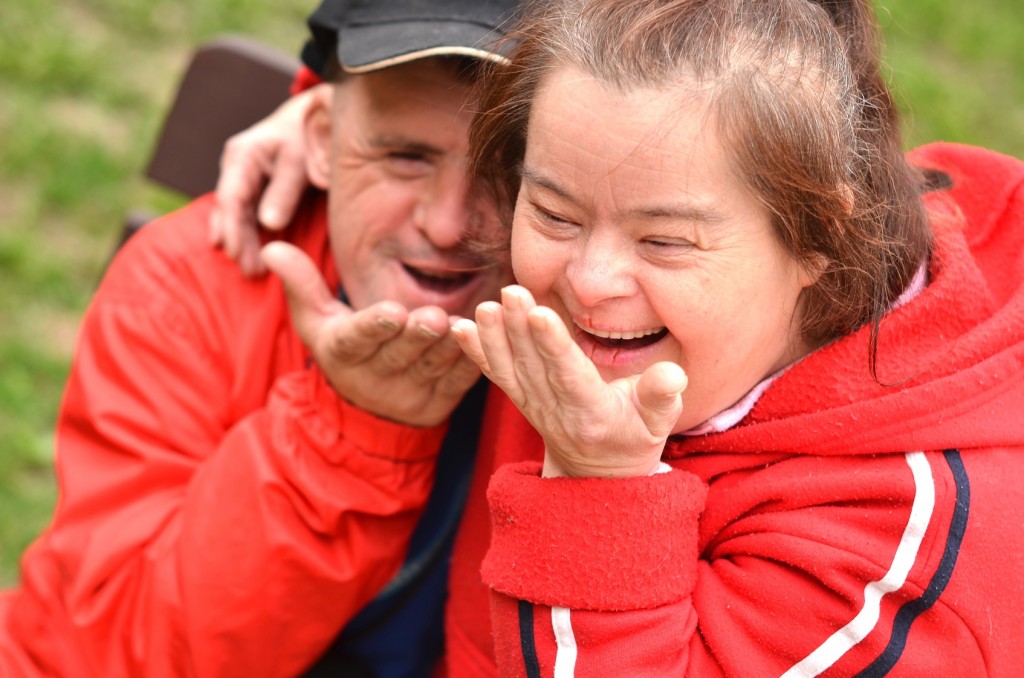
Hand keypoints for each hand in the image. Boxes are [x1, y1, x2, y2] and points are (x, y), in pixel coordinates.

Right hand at [209, 84, 330, 276]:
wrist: (316, 115)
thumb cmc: (310, 136)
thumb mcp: (300, 161)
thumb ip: (285, 191)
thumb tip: (269, 224)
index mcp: (244, 155)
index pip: (232, 198)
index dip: (234, 230)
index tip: (238, 255)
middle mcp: (236, 163)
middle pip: (230, 209)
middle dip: (237, 241)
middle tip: (250, 272)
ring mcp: (241, 172)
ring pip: (234, 211)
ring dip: (238, 240)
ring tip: (249, 268)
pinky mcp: (250, 180)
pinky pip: (241, 209)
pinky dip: (240, 229)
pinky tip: (236, 249)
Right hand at [262, 242, 481, 426]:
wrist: (370, 411)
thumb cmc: (344, 348)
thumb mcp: (316, 321)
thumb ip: (301, 284)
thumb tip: (274, 248)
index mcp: (344, 353)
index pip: (358, 340)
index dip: (374, 327)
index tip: (391, 312)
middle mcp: (377, 378)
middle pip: (400, 354)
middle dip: (417, 336)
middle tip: (434, 317)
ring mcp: (411, 393)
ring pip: (434, 367)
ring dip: (451, 346)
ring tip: (464, 323)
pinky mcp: (442, 401)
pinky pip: (462, 381)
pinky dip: (476, 360)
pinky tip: (489, 337)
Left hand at [452, 285, 686, 477]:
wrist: (596, 473)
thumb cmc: (634, 436)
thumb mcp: (658, 421)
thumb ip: (661, 396)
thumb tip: (672, 374)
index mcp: (591, 411)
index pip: (569, 374)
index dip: (553, 345)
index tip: (539, 314)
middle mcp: (555, 409)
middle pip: (534, 364)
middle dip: (519, 328)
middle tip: (510, 291)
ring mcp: (533, 405)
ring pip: (511, 368)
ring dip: (494, 337)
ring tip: (485, 307)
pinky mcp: (520, 399)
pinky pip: (495, 374)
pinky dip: (476, 352)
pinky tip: (458, 328)